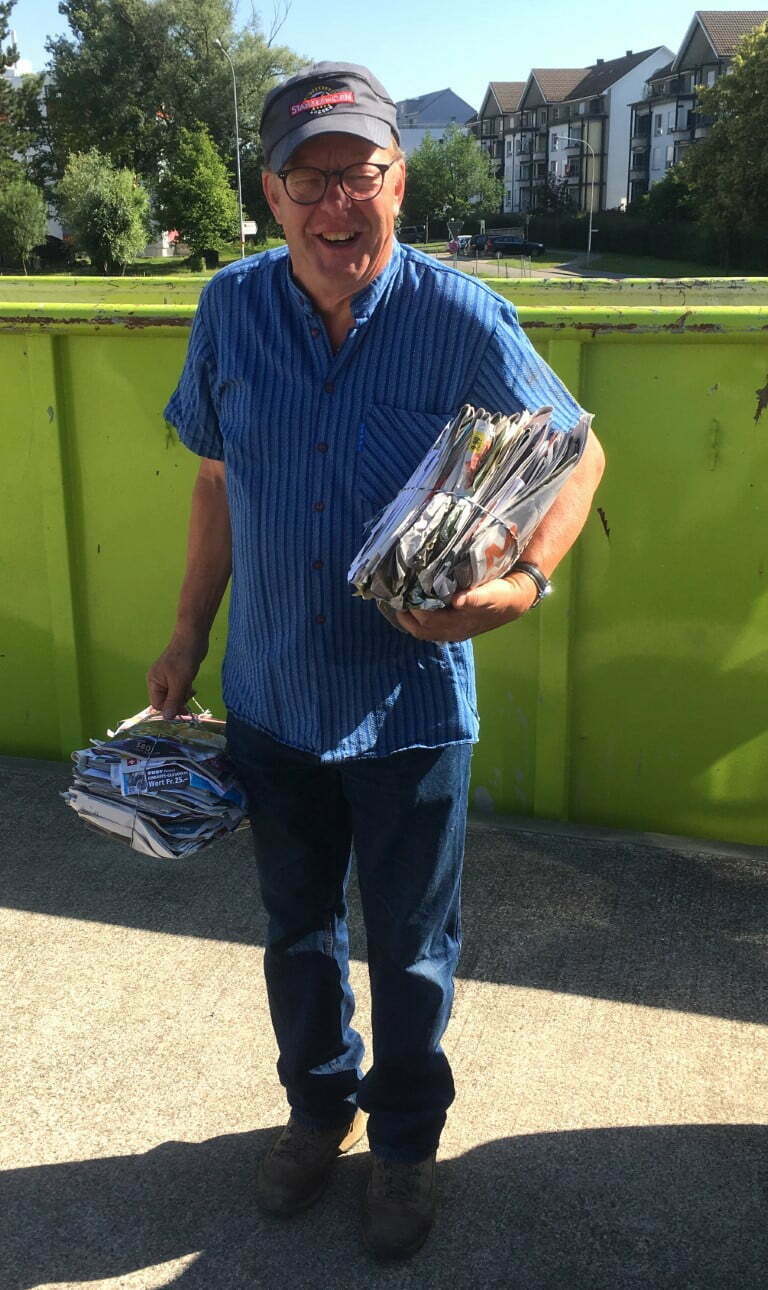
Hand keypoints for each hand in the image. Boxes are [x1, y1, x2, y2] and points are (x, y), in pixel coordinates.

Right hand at [146, 633, 207, 719]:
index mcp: (153, 682)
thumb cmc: (184, 659)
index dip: (170, 710)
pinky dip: (186, 690)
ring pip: (175, 696)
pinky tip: (192, 686)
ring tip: (190, 688)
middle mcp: (158, 681)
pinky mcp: (178, 676)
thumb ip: (173, 700)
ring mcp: (168, 679)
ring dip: (184, 696)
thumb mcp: (179, 682)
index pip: (158, 705)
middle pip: (166, 702)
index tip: (184, 711)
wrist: (193, 638)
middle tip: (189, 696)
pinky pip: (180, 690)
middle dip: (178, 702)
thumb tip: (167, 718)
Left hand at [395, 573, 538, 642]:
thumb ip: (474, 599)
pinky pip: (429, 627)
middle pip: (419, 628)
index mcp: (458, 625)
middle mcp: (452, 632)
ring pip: (423, 630)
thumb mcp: (491, 595)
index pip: (426, 621)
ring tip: (400, 601)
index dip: (412, 608)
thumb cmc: (501, 596)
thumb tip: (457, 601)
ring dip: (410, 618)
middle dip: (405, 613)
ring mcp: (452, 631)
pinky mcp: (453, 626)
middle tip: (395, 594)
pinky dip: (418, 618)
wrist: (514, 601)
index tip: (402, 591)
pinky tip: (414, 605)